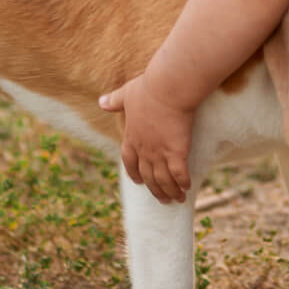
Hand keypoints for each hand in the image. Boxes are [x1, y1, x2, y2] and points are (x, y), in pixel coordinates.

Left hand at [99, 73, 195, 203]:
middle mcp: (144, 149)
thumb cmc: (148, 88)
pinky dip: (182, 182)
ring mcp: (160, 152)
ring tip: (177, 199)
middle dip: (155, 190)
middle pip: (148, 176)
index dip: (134, 173)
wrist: (167, 88)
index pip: (129, 161)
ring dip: (169, 191)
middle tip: (163, 199)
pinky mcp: (177, 151)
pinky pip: (179, 173)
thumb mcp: (127, 93)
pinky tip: (187, 188)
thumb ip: (115, 100)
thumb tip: (102, 102)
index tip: (139, 182)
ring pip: (163, 179)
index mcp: (132, 137)